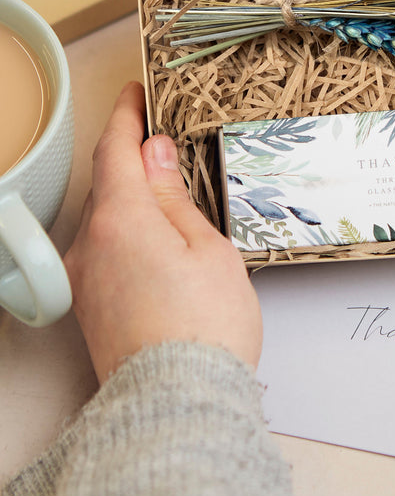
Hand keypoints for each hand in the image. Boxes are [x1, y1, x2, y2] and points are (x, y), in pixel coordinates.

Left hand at [64, 82, 261, 382]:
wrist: (178, 401)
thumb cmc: (205, 326)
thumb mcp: (206, 247)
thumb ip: (174, 196)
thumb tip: (155, 154)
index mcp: (122, 221)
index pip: (116, 151)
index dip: (125, 117)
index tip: (134, 94)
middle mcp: (90, 246)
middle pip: (109, 184)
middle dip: (134, 159)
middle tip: (165, 144)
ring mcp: (86, 278)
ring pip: (106, 217)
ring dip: (132, 197)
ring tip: (171, 197)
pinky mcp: (89, 303)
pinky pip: (104, 247)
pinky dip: (126, 230)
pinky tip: (157, 241)